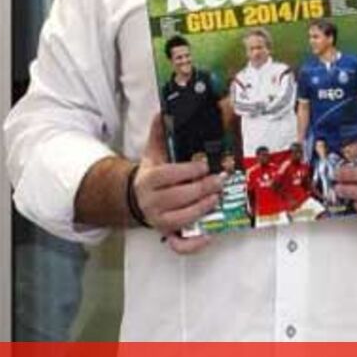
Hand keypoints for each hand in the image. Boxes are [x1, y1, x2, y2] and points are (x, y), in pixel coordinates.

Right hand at [137, 115, 223, 253]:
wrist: (136, 198)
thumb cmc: (150, 176)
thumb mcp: (152, 154)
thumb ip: (159, 134)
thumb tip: (163, 112)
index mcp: (148, 180)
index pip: (168, 176)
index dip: (188, 171)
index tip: (204, 165)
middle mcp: (152, 202)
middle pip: (179, 197)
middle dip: (203, 188)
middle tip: (220, 180)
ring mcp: (159, 221)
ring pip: (183, 219)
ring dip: (204, 208)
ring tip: (217, 197)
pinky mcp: (167, 234)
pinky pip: (180, 245)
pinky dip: (194, 243)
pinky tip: (209, 234)